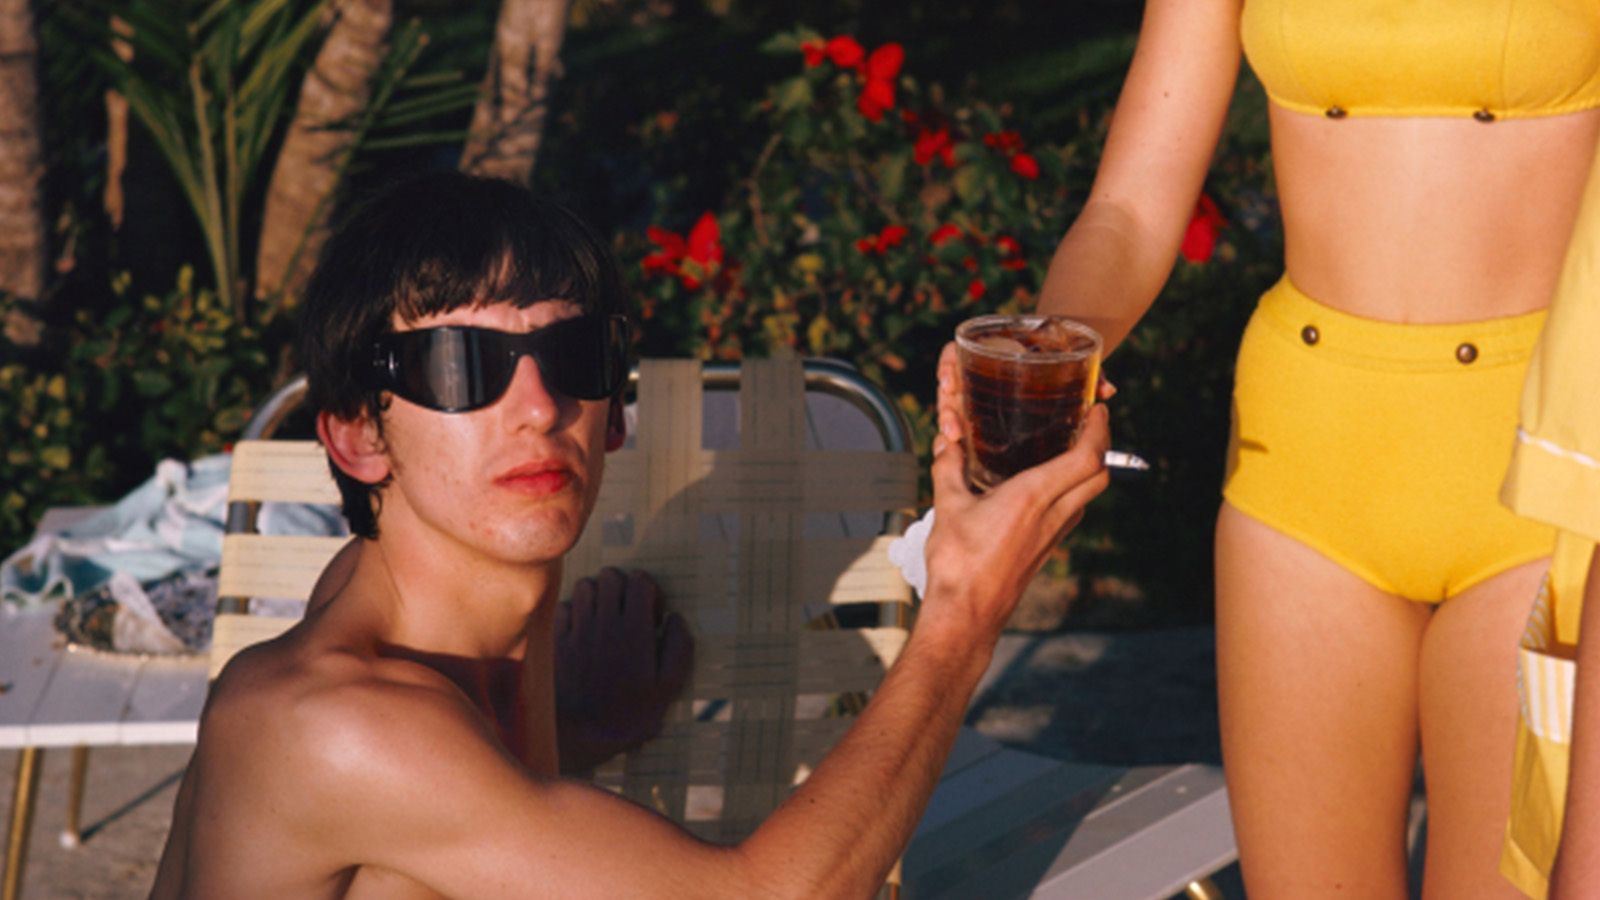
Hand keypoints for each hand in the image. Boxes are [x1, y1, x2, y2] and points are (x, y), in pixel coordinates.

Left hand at [554, 568, 692, 775]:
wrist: (581, 733)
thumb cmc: (629, 714)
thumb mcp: (668, 687)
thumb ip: (679, 647)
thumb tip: (676, 618)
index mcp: (635, 629)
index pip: (641, 581)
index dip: (650, 591)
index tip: (652, 616)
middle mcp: (605, 621)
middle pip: (611, 576)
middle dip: (623, 587)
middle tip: (629, 612)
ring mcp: (578, 628)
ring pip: (586, 586)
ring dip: (598, 595)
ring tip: (605, 617)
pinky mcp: (557, 639)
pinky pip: (565, 607)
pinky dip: (574, 611)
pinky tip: (583, 630)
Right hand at [920, 343, 1111, 637]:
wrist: (967, 614)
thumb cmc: (958, 564)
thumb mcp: (947, 507)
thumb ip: (948, 468)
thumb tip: (947, 443)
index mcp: (1032, 497)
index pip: (1087, 458)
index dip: (1099, 430)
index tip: (1097, 409)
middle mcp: (1051, 515)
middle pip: (1099, 475)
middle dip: (1102, 445)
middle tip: (1089, 423)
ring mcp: (1053, 535)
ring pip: (1088, 495)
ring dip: (1089, 470)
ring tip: (1070, 449)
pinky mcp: (1046, 549)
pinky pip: (1072, 512)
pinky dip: (1072, 492)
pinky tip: (1047, 487)